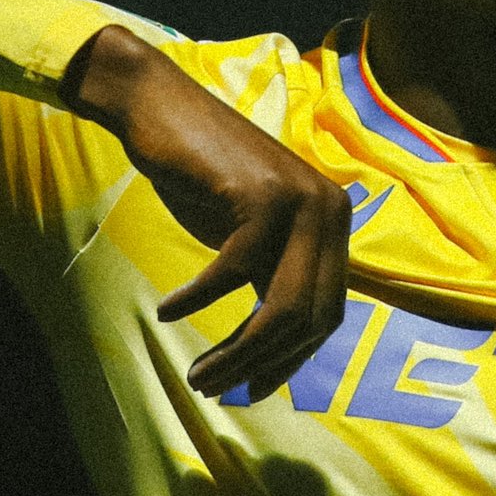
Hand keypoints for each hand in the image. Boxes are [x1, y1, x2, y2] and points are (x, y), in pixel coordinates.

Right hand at [62, 27, 349, 398]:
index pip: (327, 313)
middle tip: (214, 387)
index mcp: (335, 224)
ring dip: (236, 351)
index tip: (252, 388)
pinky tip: (169, 311)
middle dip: (261, 364)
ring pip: (280, 307)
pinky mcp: (261, 195)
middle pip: (308, 319)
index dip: (291, 359)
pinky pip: (232, 273)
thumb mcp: (249, 236)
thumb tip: (278, 356)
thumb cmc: (201, 176)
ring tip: (199, 375)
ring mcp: (301, 201)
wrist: (161, 107)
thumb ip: (273, 278)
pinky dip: (198, 300)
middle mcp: (330, 212)